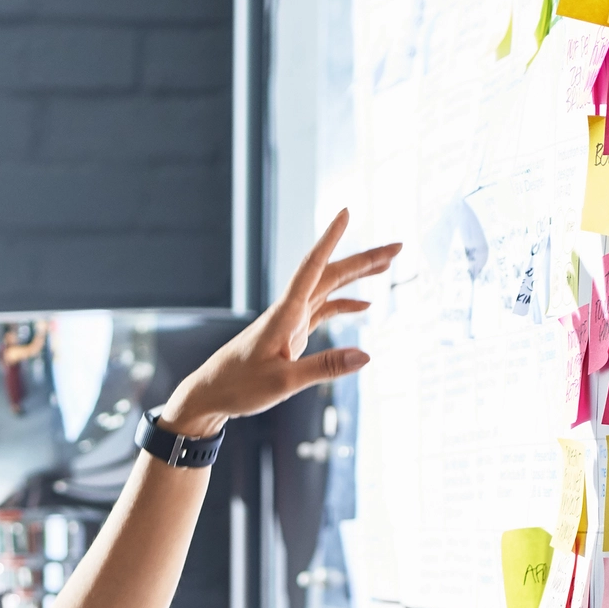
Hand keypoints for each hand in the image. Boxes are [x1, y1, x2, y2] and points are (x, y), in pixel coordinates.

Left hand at [160, 210, 399, 436]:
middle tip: (398, 248)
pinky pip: (322, 310)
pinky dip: (344, 305)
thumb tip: (366, 356)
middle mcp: (288, 310)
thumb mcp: (283, 383)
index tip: (346, 213)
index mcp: (284, 314)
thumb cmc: (238, 387)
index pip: (311, 267)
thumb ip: (325, 368)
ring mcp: (290, 320)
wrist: (210, 394)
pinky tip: (365, 306)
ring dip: (357, 276)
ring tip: (388, 266)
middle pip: (330, 274)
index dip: (330, 239)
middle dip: (363, 259)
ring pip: (328, 288)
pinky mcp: (290, 333)